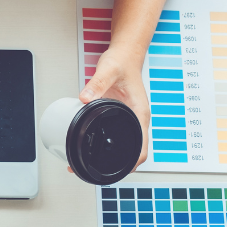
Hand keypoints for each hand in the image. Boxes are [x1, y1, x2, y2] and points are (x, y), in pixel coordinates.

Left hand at [79, 46, 149, 168]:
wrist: (125, 54)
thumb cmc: (122, 62)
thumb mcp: (108, 71)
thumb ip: (96, 84)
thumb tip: (84, 98)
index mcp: (139, 113)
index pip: (142, 147)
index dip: (132, 163)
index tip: (118, 172)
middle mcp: (136, 119)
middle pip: (133, 152)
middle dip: (118, 166)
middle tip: (94, 171)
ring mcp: (128, 119)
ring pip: (125, 146)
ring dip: (112, 158)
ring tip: (88, 164)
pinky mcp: (120, 116)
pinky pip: (116, 135)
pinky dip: (106, 144)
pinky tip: (91, 147)